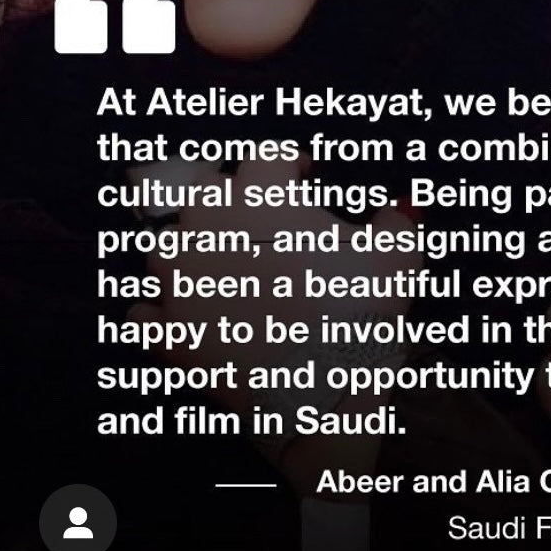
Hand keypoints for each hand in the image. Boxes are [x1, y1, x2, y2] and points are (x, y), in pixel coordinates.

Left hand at [129, 159, 417, 417]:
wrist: (327, 393)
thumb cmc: (361, 312)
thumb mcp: (399, 254)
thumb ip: (397, 220)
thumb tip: (403, 207)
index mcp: (260, 196)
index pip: (267, 157)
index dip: (290, 164)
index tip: (305, 176)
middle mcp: (207, 228)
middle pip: (205, 191)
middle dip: (234, 198)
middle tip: (263, 219)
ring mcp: (178, 282)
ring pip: (167, 245)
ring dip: (193, 249)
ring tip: (226, 265)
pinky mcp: (166, 334)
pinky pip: (147, 311)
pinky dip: (165, 310)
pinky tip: (192, 314)